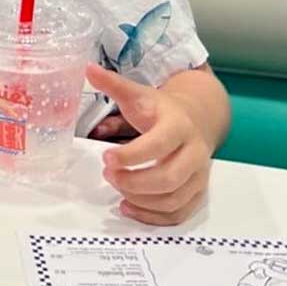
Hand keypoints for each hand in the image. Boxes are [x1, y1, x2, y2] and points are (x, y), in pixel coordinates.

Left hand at [85, 64, 212, 225]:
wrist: (196, 119)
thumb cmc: (160, 110)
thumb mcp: (138, 94)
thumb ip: (114, 84)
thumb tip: (87, 69)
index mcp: (179, 126)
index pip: (158, 145)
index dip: (131, 155)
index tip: (105, 158)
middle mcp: (194, 152)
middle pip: (169, 178)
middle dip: (134, 181)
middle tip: (108, 175)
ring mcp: (199, 175)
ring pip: (174, 199)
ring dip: (141, 200)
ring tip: (116, 188)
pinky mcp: (197, 192)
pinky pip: (179, 213)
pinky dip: (153, 216)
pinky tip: (129, 207)